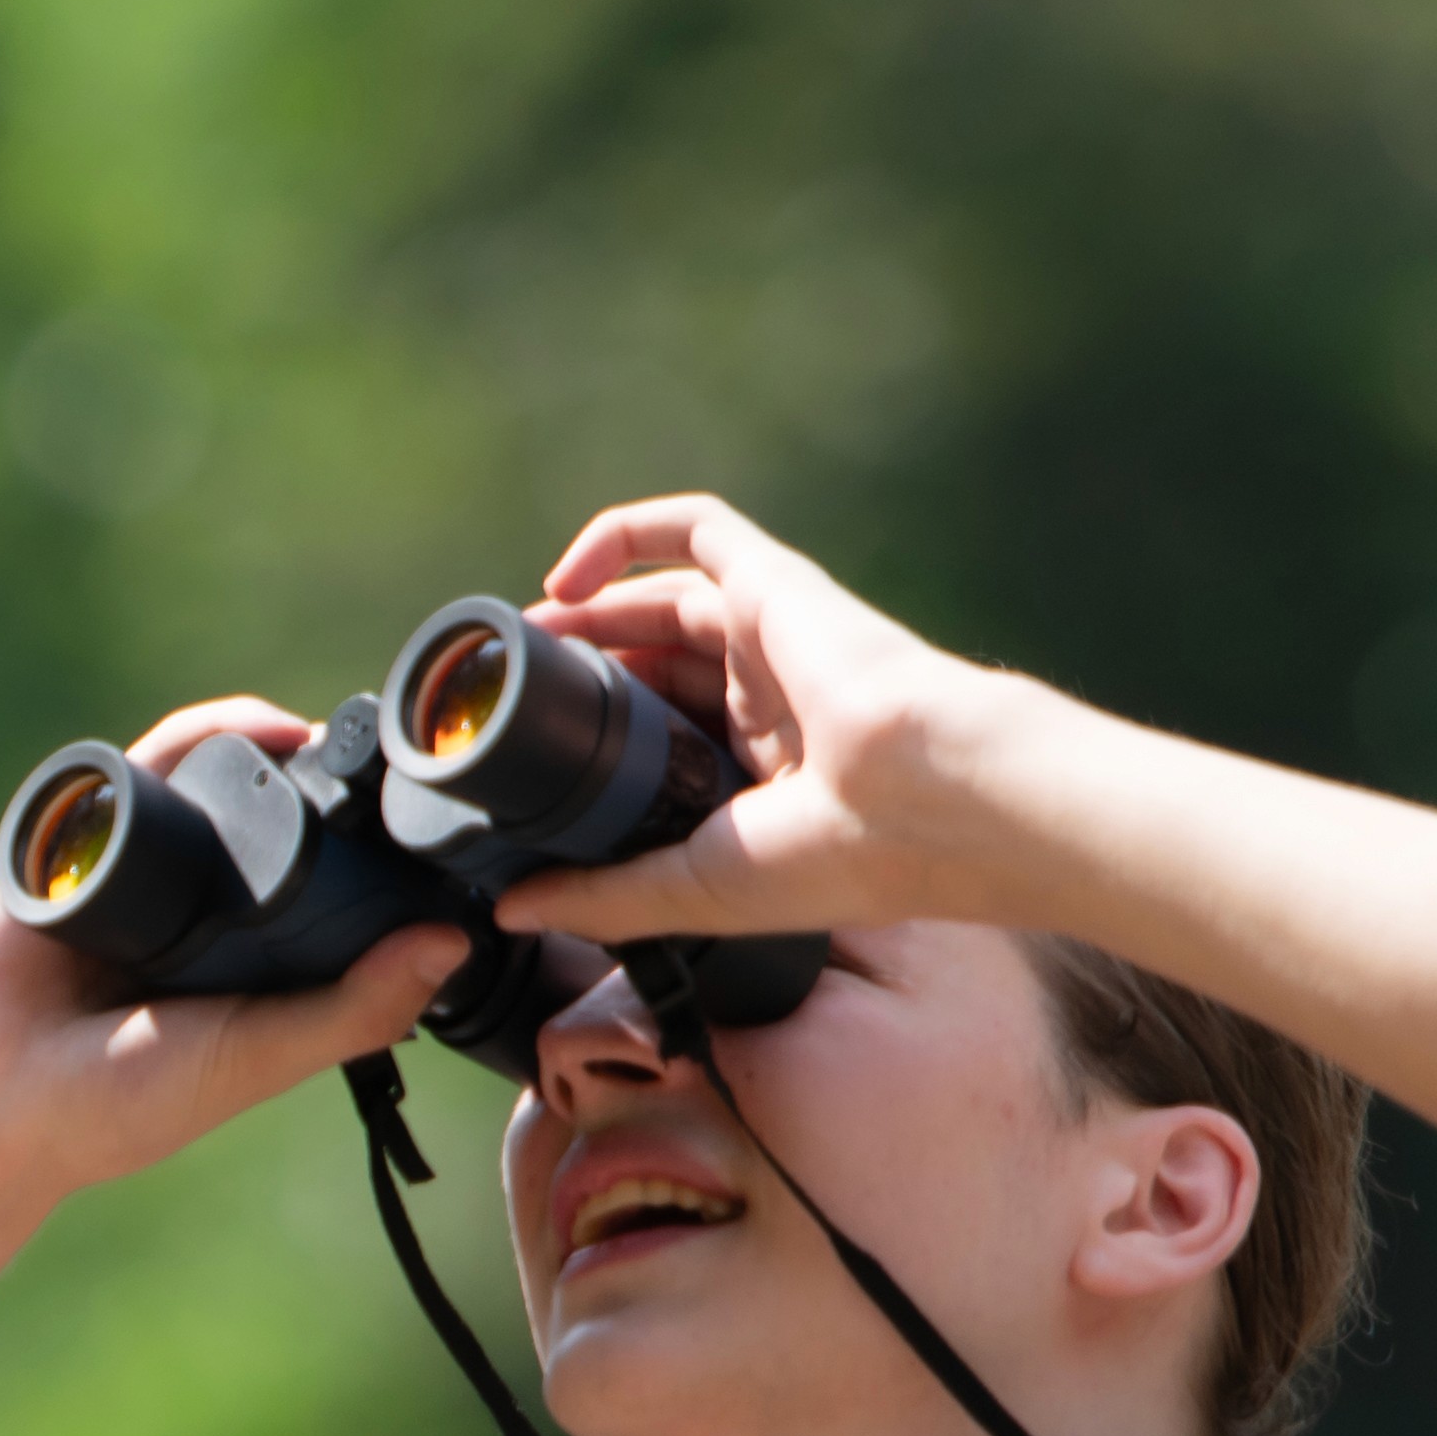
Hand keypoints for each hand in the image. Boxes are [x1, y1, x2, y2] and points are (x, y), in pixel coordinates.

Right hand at [0, 693, 461, 1219]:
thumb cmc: (110, 1105)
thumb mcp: (253, 1059)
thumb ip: (349, 1009)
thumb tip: (452, 943)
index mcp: (253, 966)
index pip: (338, 892)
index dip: (391, 857)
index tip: (455, 829)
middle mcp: (205, 910)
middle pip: (287, 826)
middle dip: (343, 792)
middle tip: (411, 764)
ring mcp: (146, 864)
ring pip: (226, 786)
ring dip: (283, 754)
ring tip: (346, 740)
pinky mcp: (86, 833)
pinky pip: (153, 764)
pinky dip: (204, 736)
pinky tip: (261, 731)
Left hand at [482, 491, 1092, 952]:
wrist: (926, 797)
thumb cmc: (838, 856)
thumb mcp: (695, 890)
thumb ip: (605, 896)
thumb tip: (514, 908)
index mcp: (763, 771)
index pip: (668, 736)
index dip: (598, 736)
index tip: (527, 753)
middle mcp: (771, 696)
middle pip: (658, 664)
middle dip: (583, 671)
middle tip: (510, 689)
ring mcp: (775, 634)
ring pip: (665, 598)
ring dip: (588, 610)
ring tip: (522, 638)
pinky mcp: (776, 580)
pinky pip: (698, 527)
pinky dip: (624, 534)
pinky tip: (564, 577)